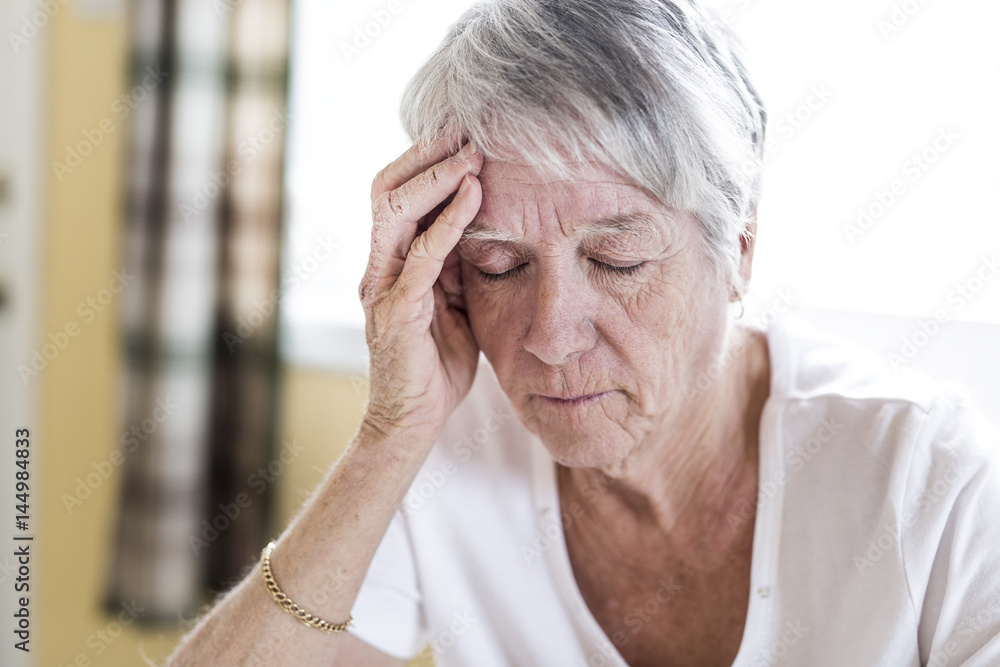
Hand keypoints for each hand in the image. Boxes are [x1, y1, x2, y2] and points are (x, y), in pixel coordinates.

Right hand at [359, 136, 483, 448]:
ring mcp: (382, 288)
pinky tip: (474, 197)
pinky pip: (420, 257)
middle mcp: (378, 267)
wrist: (413, 420)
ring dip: (436, 177)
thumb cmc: (438, 362)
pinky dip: (448, 222)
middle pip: (386, 189)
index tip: (465, 134)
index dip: (425, 160)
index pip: (396, 193)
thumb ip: (459, 263)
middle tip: (468, 129)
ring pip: (394, 212)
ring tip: (473, 153)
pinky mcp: (396, 313)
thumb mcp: (455, 301)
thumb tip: (488, 221)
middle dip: (426, 154)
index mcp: (390, 262)